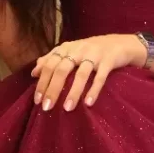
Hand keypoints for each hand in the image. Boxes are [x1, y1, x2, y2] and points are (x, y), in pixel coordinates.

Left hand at [30, 34, 146, 111]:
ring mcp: (94, 54)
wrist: (119, 43)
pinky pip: (100, 77)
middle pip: (62, 70)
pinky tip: (88, 103)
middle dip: (53, 89)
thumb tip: (34, 72)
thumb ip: (51, 59)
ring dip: (73, 92)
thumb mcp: (70, 52)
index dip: (42, 82)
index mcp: (66, 48)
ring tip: (67, 109)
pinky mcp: (109, 61)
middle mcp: (78, 50)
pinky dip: (94, 90)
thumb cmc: (90, 51)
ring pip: (81, 74)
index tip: (37, 100)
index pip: (50, 65)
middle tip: (47, 107)